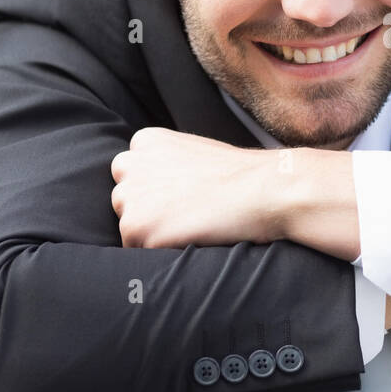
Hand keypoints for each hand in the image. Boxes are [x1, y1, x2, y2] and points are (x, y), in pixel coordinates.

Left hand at [111, 127, 284, 248]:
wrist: (266, 190)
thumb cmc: (241, 175)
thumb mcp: (195, 152)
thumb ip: (166, 163)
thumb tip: (154, 188)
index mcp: (145, 141)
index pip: (132, 173)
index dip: (157, 189)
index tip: (185, 194)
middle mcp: (131, 165)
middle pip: (123, 199)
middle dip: (147, 209)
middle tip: (187, 213)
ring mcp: (131, 197)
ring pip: (128, 225)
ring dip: (153, 231)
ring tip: (192, 223)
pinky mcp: (137, 227)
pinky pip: (137, 250)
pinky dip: (161, 250)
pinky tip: (191, 237)